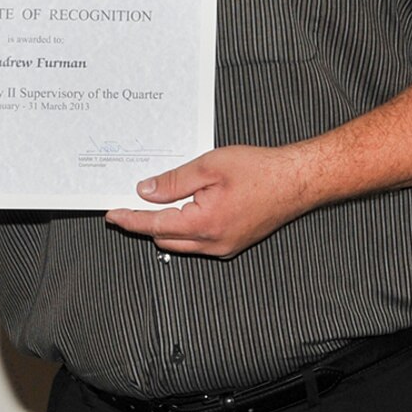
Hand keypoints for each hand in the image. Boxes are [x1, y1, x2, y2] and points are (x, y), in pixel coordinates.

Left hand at [103, 144, 316, 257]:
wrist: (298, 180)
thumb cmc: (261, 170)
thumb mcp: (210, 165)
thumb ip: (174, 181)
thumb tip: (146, 191)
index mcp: (204, 224)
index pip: (155, 225)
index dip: (130, 219)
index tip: (112, 214)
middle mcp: (213, 243)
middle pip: (164, 238)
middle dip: (146, 222)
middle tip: (132, 200)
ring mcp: (225, 247)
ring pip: (181, 242)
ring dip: (167, 225)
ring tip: (160, 200)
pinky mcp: (233, 243)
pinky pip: (199, 242)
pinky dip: (186, 227)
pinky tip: (188, 205)